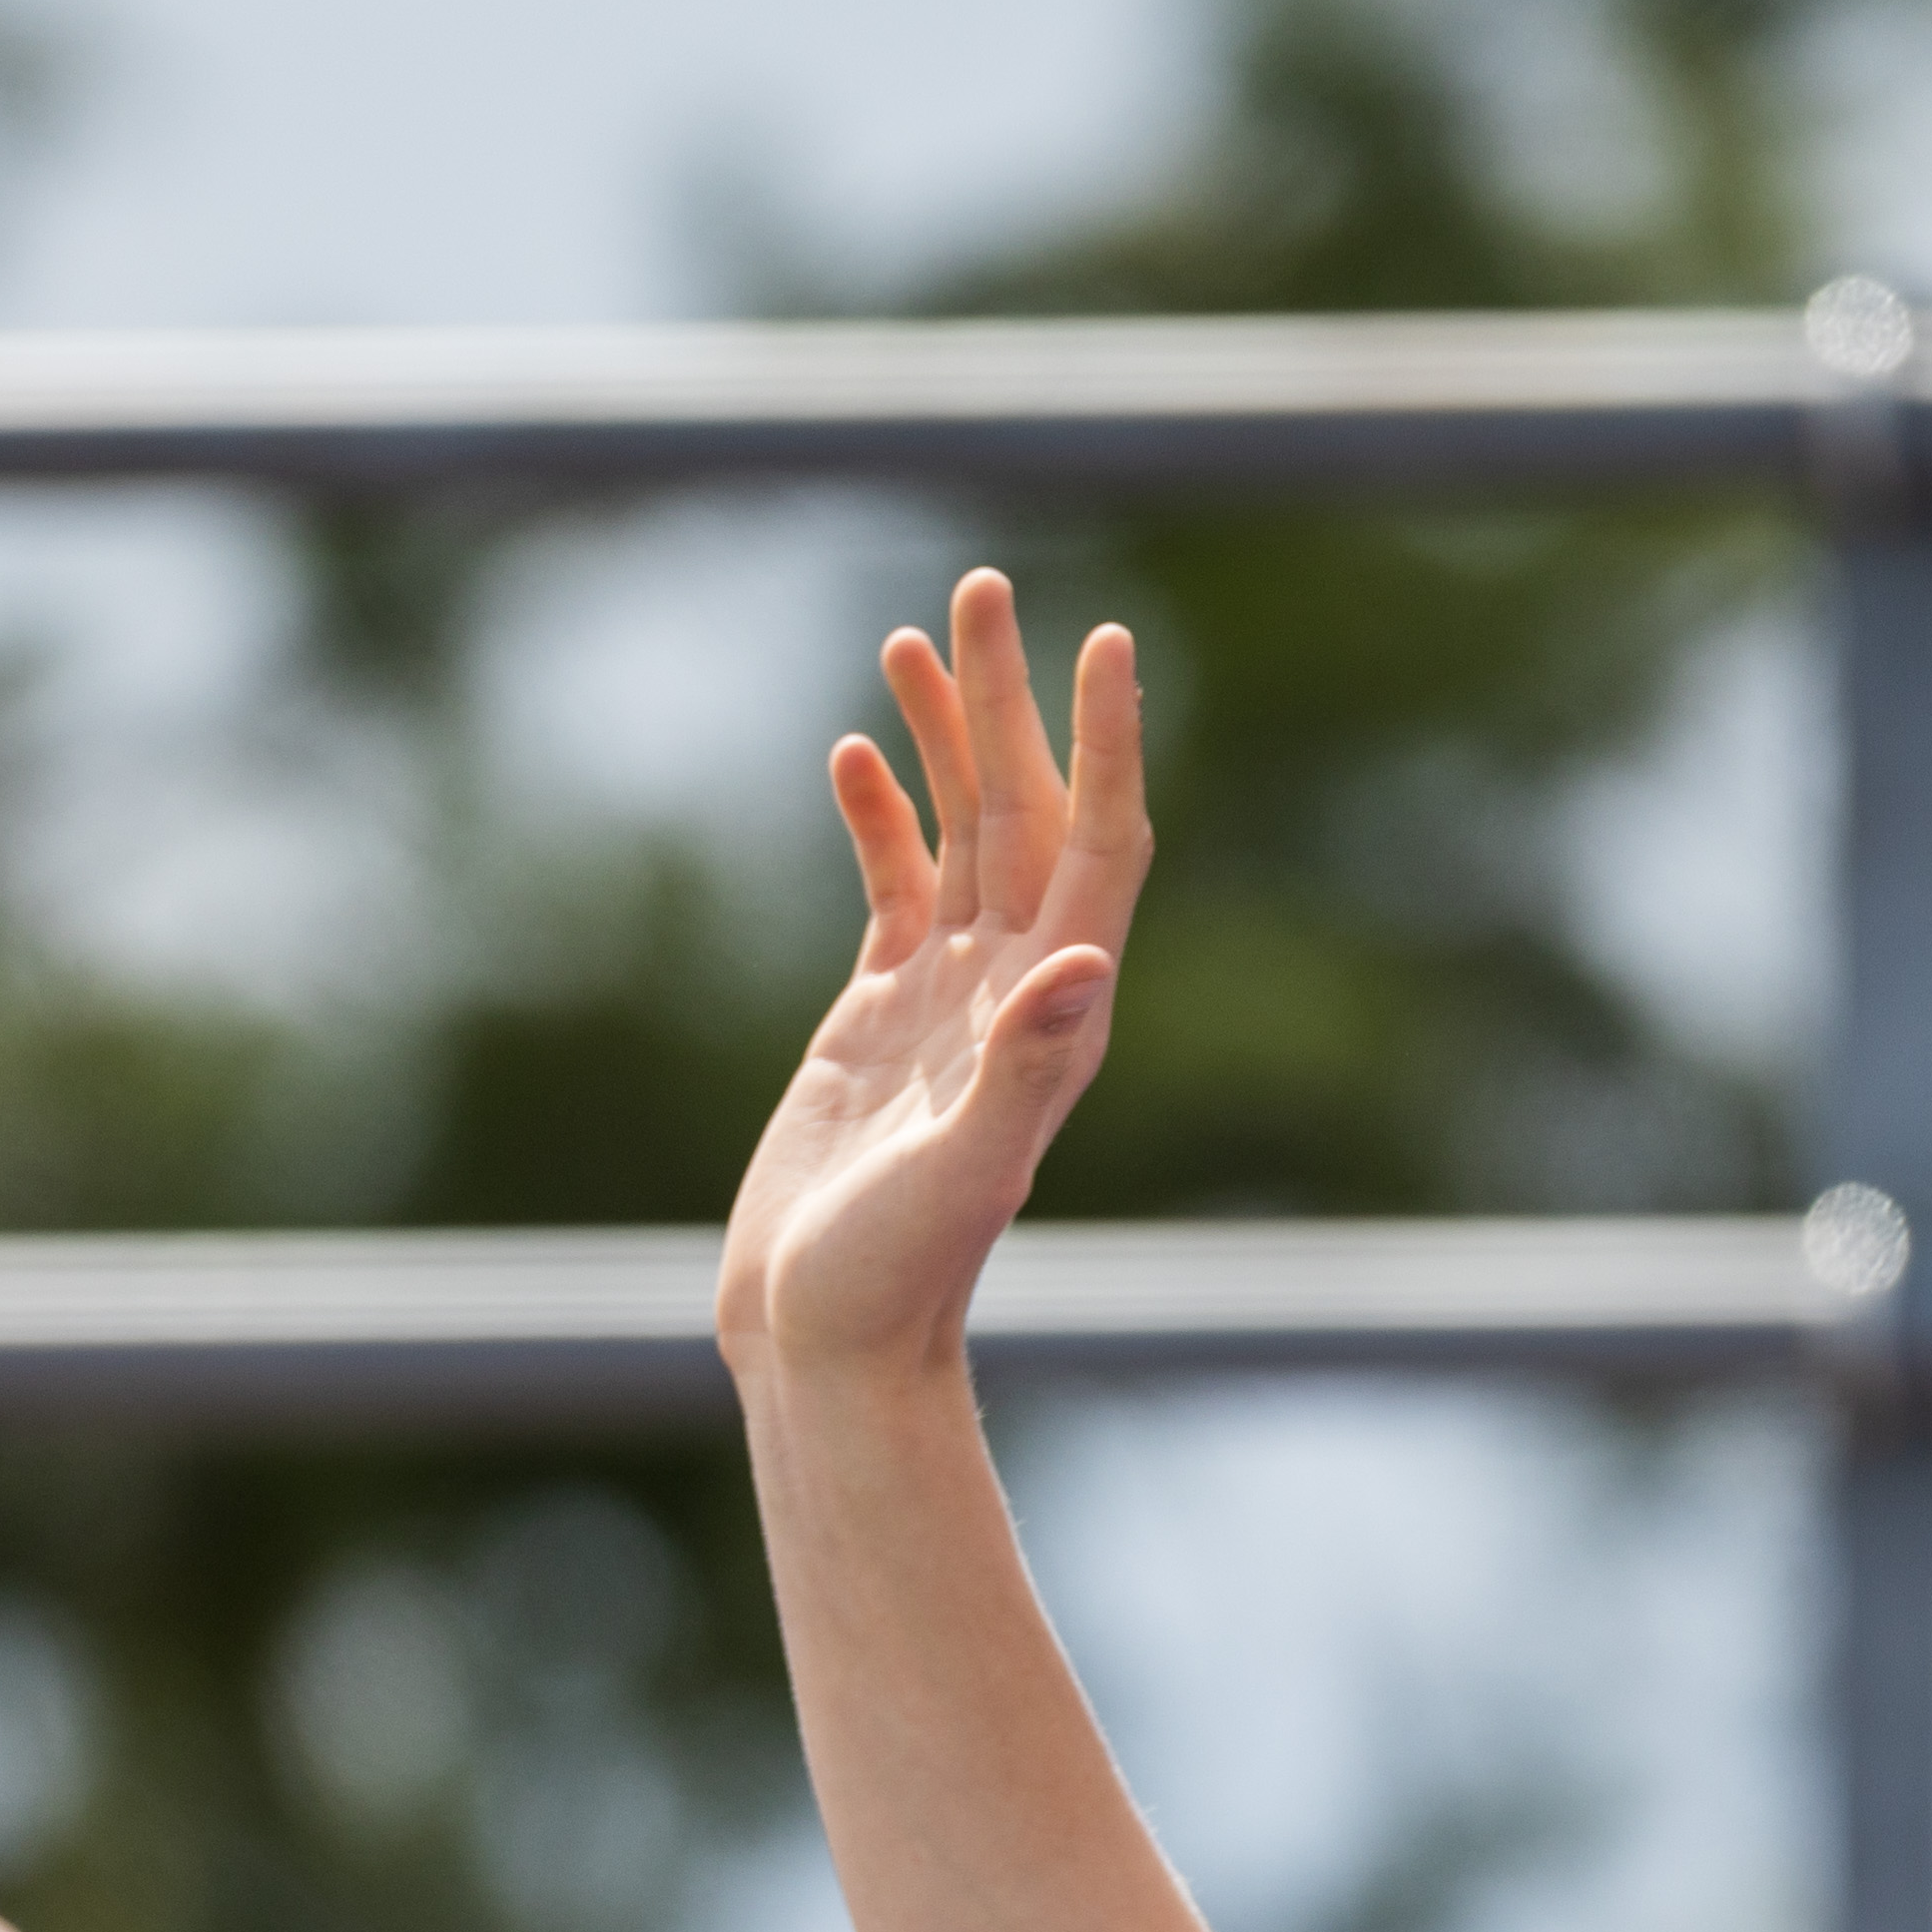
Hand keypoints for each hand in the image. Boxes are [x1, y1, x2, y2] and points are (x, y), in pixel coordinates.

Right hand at [717, 567, 1148, 1382]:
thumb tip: (1083, 964)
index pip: (1098, 845)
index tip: (1107, 643)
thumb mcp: (963, 1170)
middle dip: (1005, 700)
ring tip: (913, 635)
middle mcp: (1016, 993)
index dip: (1104, 743)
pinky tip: (857, 755)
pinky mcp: (879, 1020)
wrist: (825, 1344)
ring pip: (960, 834)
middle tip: (983, 586)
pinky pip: (894, 889)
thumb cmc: (893, 1278)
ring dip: (944, 738)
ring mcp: (948, 1001)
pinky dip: (881, 818)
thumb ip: (1024, 1069)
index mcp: (1054, 1015)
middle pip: (1025, 812)